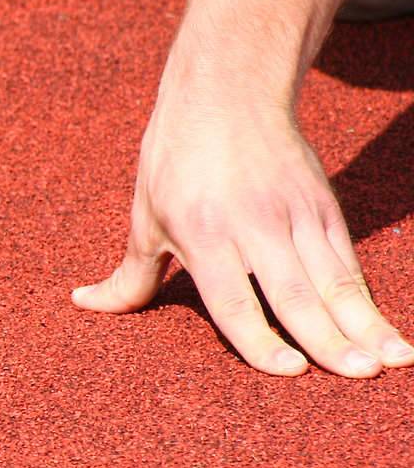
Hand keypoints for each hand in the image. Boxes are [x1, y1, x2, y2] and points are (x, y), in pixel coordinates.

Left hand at [73, 99, 413, 375]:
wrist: (228, 93)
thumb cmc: (175, 161)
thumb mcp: (144, 216)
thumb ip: (129, 275)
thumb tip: (85, 305)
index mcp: (204, 234)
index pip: (234, 300)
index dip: (260, 338)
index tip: (290, 371)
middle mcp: (255, 226)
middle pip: (296, 292)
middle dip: (331, 339)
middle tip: (360, 375)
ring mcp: (296, 215)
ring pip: (335, 279)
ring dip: (365, 323)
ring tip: (391, 362)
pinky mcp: (324, 206)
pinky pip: (347, 261)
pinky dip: (367, 298)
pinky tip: (386, 334)